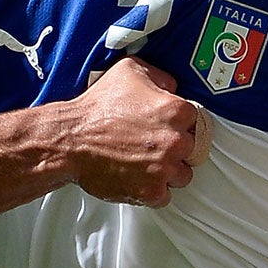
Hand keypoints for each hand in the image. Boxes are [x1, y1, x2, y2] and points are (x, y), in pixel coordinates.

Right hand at [64, 56, 211, 205]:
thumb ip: (160, 77)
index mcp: (176, 111)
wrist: (71, 140)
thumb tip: (172, 87)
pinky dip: (154, 190)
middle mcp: (175, 141)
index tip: (169, 126)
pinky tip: (140, 178)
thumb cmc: (96, 108)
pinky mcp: (150, 191)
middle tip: (154, 144)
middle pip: (193, 149)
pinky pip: (164, 196)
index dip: (181, 123)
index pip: (196, 120)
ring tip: (148, 163)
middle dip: (176, 147)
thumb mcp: (130, 70)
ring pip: (182, 175)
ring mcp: (164, 168)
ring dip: (169, 171)